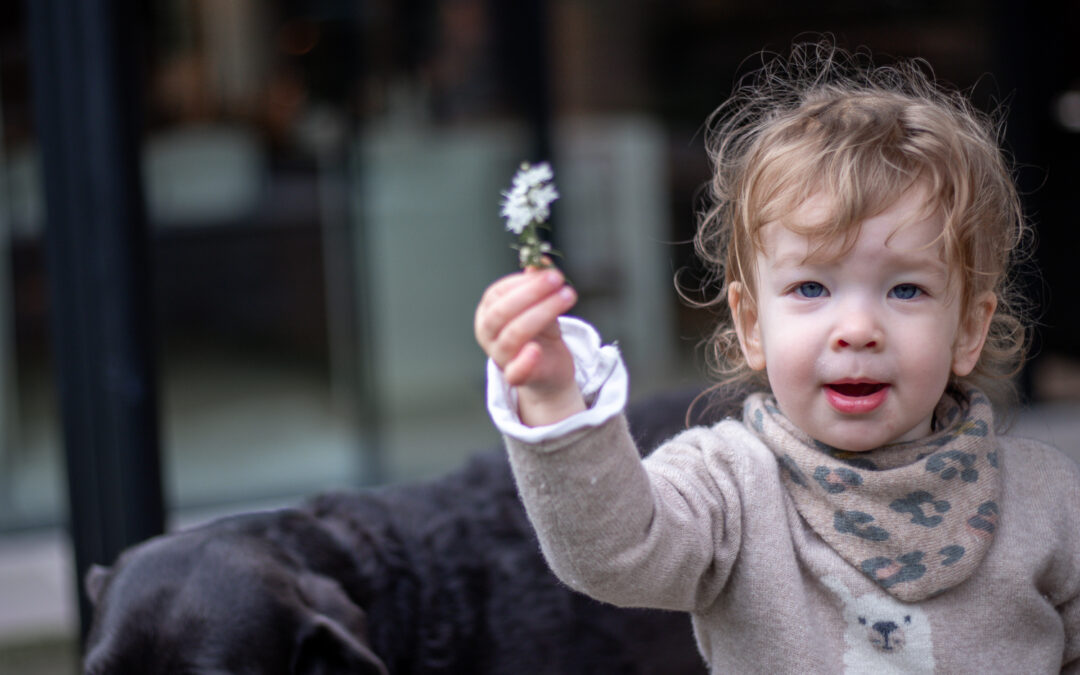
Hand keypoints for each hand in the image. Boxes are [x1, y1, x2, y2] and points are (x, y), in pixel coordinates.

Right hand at [475, 267, 585, 424]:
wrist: (549, 369)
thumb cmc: (540, 333)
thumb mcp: (541, 304)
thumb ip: (538, 284)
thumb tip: (541, 260)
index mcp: (488, 312)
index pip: (498, 293)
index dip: (524, 281)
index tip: (550, 272)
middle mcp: (488, 334)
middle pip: (502, 312)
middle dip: (532, 293)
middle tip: (557, 280)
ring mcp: (499, 356)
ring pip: (513, 335)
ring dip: (542, 313)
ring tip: (567, 297)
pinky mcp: (516, 377)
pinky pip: (515, 372)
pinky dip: (524, 362)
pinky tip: (537, 350)